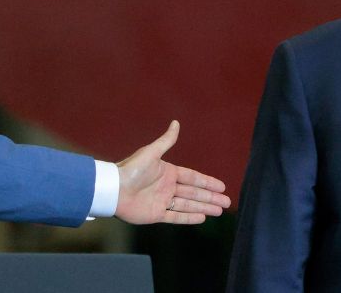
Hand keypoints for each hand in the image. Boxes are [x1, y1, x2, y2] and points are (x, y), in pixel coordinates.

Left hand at [114, 120, 230, 223]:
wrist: (113, 189)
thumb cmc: (131, 169)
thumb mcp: (151, 153)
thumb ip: (166, 141)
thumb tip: (176, 122)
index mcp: (168, 172)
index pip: (193, 177)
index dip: (208, 182)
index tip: (222, 186)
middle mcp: (167, 187)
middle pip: (194, 192)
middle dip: (211, 197)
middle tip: (227, 202)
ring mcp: (162, 201)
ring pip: (188, 205)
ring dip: (204, 207)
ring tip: (219, 211)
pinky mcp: (156, 214)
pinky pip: (176, 217)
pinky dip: (189, 218)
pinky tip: (202, 218)